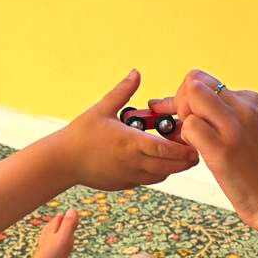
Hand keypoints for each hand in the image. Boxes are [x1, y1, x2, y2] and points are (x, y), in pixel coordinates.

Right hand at [56, 71, 199, 189]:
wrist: (62, 162)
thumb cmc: (80, 134)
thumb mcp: (101, 109)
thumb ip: (122, 91)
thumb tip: (136, 72)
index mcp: (130, 143)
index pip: (165, 149)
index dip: (183, 148)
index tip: (194, 141)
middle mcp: (133, 163)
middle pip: (169, 166)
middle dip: (185, 159)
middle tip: (195, 148)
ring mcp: (129, 176)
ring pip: (161, 176)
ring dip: (172, 166)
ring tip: (177, 153)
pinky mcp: (124, 184)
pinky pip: (148, 180)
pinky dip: (157, 172)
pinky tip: (157, 160)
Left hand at [149, 70, 257, 239]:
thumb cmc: (257, 167)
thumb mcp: (246, 129)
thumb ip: (220, 113)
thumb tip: (176, 103)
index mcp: (249, 100)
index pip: (204, 80)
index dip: (186, 95)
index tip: (181, 114)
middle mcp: (243, 107)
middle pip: (194, 82)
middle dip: (180, 101)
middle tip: (186, 127)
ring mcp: (234, 128)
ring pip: (191, 98)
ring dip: (183, 119)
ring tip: (194, 141)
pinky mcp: (223, 150)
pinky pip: (189, 127)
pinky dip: (185, 139)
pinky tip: (198, 154)